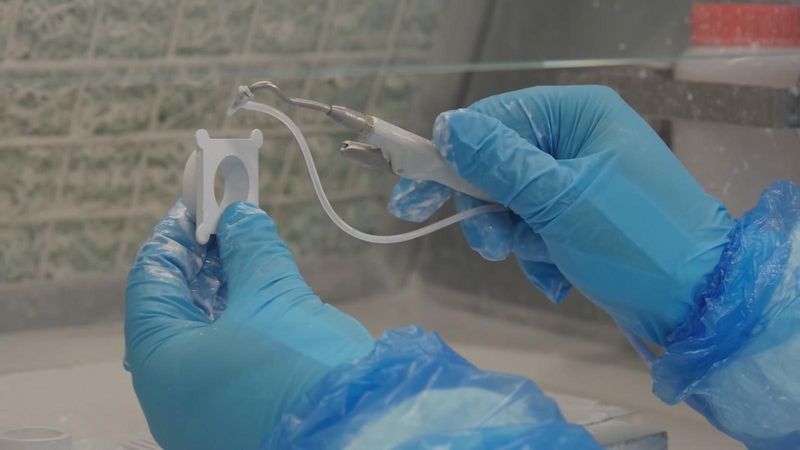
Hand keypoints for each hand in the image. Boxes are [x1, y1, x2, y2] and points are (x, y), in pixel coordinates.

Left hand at [124, 201, 373, 449]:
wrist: (359, 438)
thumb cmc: (301, 368)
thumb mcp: (275, 298)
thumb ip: (251, 250)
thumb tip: (240, 216)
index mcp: (161, 363)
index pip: (151, 282)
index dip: (175, 236)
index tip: (199, 203)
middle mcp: (171, 394)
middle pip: (176, 310)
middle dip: (205, 262)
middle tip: (233, 223)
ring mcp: (203, 412)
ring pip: (204, 337)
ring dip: (226, 292)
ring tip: (253, 254)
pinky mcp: (237, 419)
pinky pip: (226, 362)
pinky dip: (241, 326)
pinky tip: (266, 300)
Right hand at [389, 86, 733, 343]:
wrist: (696, 302)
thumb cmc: (633, 240)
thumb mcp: (558, 199)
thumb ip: (498, 163)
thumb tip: (447, 127)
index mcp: (578, 116)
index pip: (495, 120)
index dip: (452, 155)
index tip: (413, 193)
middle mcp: (577, 140)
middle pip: (499, 163)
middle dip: (491, 208)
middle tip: (487, 243)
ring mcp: (580, 180)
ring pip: (512, 201)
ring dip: (517, 236)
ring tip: (542, 259)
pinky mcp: (581, 216)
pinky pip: (534, 226)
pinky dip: (538, 252)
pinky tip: (560, 274)